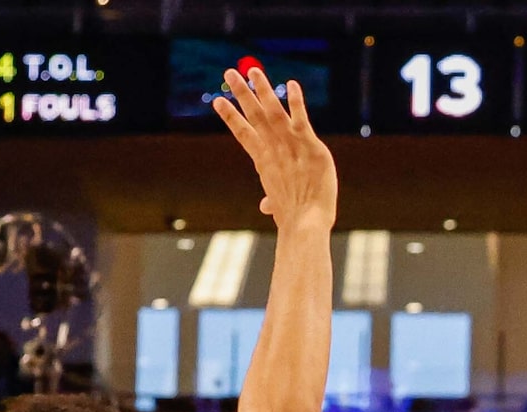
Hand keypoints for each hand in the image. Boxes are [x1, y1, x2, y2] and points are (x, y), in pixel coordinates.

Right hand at [214, 66, 336, 235]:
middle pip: (254, 116)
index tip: (217, 101)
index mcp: (264, 161)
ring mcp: (290, 146)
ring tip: (253, 71)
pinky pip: (301, 119)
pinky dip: (296, 102)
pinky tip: (293, 84)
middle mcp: (273, 149)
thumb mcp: (280, 206)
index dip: (231, 117)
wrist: (305, 225)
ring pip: (273, 111)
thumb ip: (272, 200)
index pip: (243, 134)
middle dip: (241, 94)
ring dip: (263, 89)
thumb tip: (265, 206)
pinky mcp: (309, 146)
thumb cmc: (294, 220)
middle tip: (229, 73)